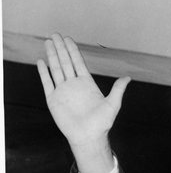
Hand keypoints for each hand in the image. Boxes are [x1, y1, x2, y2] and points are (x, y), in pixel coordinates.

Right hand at [36, 34, 130, 172]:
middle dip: (60, 48)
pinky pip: (47, 83)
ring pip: (55, 69)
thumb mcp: (112, 105)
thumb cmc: (101, 124)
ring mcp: (63, 91)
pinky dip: (43, 72)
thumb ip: (118, 90)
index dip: (72, 50)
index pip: (78, 63)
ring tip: (48, 42)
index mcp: (86, 84)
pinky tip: (41, 61)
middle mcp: (74, 85)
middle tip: (55, 34)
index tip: (68, 39)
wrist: (88, 138)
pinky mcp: (53, 99)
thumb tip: (128, 78)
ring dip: (51, 55)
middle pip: (65, 62)